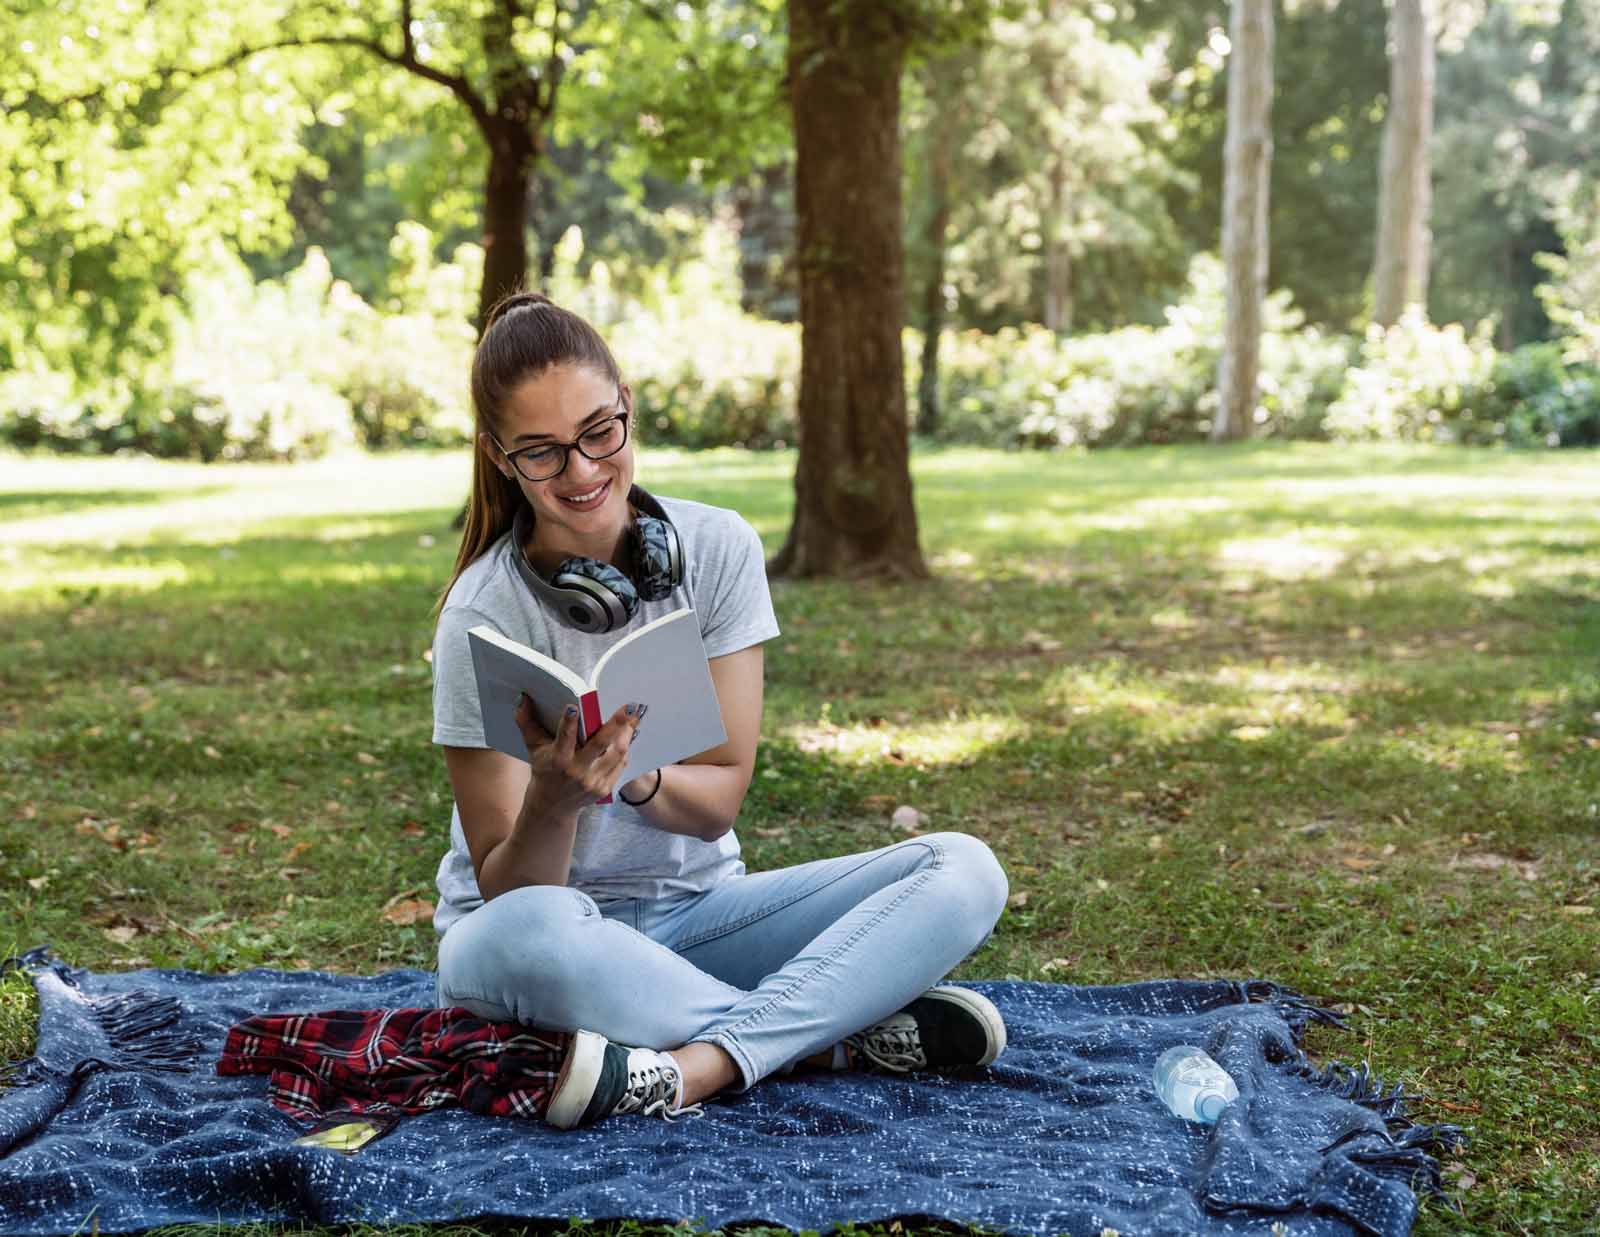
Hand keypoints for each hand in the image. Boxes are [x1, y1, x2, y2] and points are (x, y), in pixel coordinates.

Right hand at [515, 696, 645, 814]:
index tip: (575, 707)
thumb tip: (523, 700)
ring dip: (627, 734)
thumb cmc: (544, 771)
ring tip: (634, 718)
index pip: (564, 738)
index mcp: (558, 760)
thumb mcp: (534, 748)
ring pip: (616, 754)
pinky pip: (620, 765)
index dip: (569, 723)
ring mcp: (592, 781)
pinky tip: (629, 735)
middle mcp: (576, 771)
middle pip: (600, 744)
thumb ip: (528, 723)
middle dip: (617, 724)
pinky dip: (624, 749)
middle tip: (632, 708)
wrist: (552, 806)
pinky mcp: (604, 789)